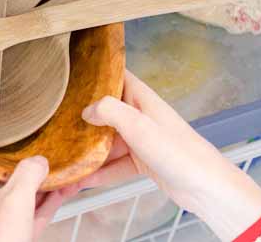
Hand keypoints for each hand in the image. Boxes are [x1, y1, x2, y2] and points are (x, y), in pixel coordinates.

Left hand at [0, 156, 74, 241]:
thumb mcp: (15, 198)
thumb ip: (28, 174)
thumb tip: (39, 161)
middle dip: (15, 169)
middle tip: (28, 153)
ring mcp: (1, 225)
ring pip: (19, 198)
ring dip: (38, 185)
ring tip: (57, 170)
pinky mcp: (17, 238)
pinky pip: (33, 215)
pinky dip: (47, 203)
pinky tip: (63, 193)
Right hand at [72, 70, 260, 241]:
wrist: (205, 186)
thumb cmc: (178, 151)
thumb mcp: (139, 126)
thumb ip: (110, 110)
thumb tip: (86, 109)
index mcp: (141, 98)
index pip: (115, 75)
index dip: (94, 73)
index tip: (70, 74)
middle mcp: (139, 114)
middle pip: (105, 110)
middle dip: (83, 116)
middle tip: (56, 120)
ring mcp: (140, 139)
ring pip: (107, 139)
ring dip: (89, 148)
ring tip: (65, 153)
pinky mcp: (142, 161)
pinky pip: (114, 163)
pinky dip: (100, 171)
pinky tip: (82, 178)